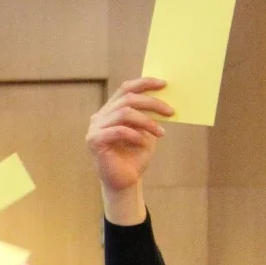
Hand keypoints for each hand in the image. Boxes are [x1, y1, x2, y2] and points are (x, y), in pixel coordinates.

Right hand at [88, 77, 168, 224]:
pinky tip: (144, 143)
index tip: (164, 84)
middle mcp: (100, 117)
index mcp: (110, 111)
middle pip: (127, 99)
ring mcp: (95, 129)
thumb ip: (149, 114)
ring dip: (146, 121)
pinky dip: (134, 134)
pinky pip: (118, 130)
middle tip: (170, 111)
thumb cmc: (135, 156)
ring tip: (161, 132)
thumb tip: (165, 97)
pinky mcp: (94, 141)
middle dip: (151, 103)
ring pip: (123, 113)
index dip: (144, 83)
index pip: (125, 89)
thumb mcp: (147, 131)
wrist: (126, 181)